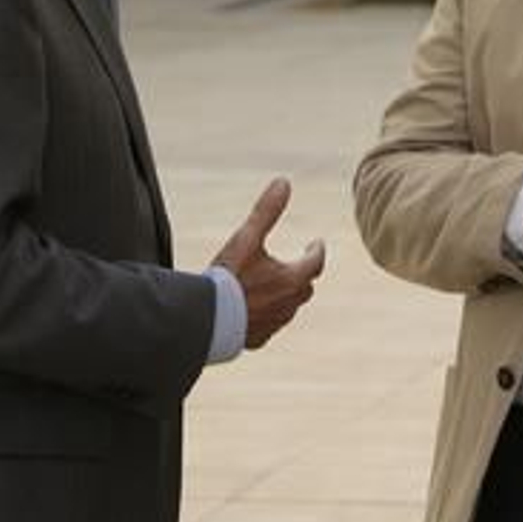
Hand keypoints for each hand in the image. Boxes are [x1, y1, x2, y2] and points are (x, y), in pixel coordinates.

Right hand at [212, 178, 325, 348]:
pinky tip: (257, 309)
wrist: (206, 320)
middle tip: (299, 264)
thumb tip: (284, 182)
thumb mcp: (246, 238)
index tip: (315, 244)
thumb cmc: (228, 277)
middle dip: (304, 274)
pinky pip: (270, 324)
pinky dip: (269, 314)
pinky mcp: (258, 339)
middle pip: (306, 287)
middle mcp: (288, 304)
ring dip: (287, 295)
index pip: (315, 263)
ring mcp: (274, 324)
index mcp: (291, 279)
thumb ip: (266, 211)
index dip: (316, 251)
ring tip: (277, 285)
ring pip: (290, 308)